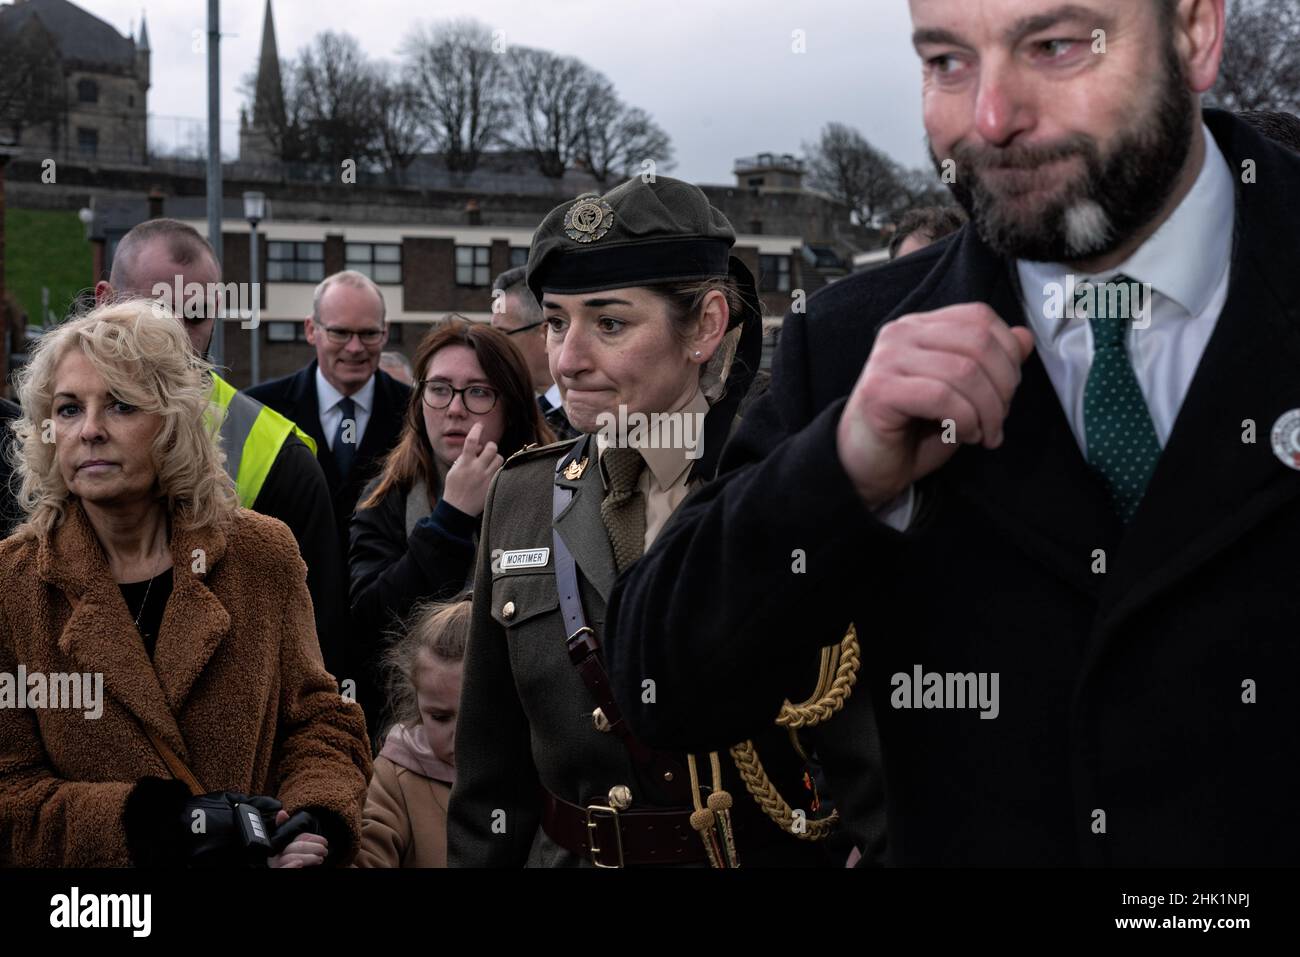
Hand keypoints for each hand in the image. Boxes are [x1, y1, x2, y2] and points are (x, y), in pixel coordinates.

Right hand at [268, 809, 328, 867]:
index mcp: (280, 847)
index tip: (325, 842)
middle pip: (294, 847)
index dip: (312, 838)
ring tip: (320, 860)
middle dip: (312, 848)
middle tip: (325, 852)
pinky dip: (290, 866)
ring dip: (308, 857)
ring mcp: (277, 866)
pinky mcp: (279, 872)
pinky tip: (299, 864)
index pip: (296, 839)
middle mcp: (276, 857)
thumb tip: (281, 812)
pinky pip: (282, 869)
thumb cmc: (294, 862)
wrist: (294, 870)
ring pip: (291, 858)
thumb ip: (287, 830)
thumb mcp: (295, 847)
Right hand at [440, 422, 504, 516]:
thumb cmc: (454, 488)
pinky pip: (501, 471)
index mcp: (465, 463)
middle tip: (486, 450)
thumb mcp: (454, 470)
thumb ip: (464, 458)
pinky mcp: (493, 485)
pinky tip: (491, 473)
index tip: (479, 425)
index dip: (476, 430)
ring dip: (495, 458)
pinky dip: (497, 469)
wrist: (458, 509)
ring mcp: (486, 477)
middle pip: (491, 447)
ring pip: (499, 458)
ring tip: (489, 463)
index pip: (472, 441)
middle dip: (490, 446)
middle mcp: (477, 469)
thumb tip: (475, 448)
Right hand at [836, 303, 1035, 508]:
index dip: (1008, 355)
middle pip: (978, 342)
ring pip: (965, 371)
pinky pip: (942, 397)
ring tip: (982, 433)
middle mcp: (901, 333)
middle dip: (1003, 387)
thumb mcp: (963, 394)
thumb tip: (1024, 338)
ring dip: (987, 411)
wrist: (866, 467)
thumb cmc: (911, 430)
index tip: (1007, 393)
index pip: (980, 317)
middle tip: (998, 421)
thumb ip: (991, 364)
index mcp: (920, 326)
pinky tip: (962, 435)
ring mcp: (887, 358)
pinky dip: (964, 420)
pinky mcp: (880, 389)